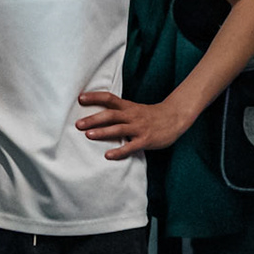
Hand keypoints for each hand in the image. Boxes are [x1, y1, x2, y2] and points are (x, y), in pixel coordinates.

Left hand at [75, 91, 190, 159]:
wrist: (175, 117)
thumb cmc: (152, 115)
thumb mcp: (135, 109)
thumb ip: (120, 112)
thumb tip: (98, 116)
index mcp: (128, 107)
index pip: (109, 98)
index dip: (94, 97)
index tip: (80, 98)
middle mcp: (132, 115)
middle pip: (110, 115)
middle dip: (93, 119)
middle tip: (78, 124)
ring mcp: (139, 128)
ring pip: (119, 129)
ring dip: (103, 132)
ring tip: (88, 135)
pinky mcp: (146, 140)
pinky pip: (131, 146)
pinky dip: (119, 151)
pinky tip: (108, 155)